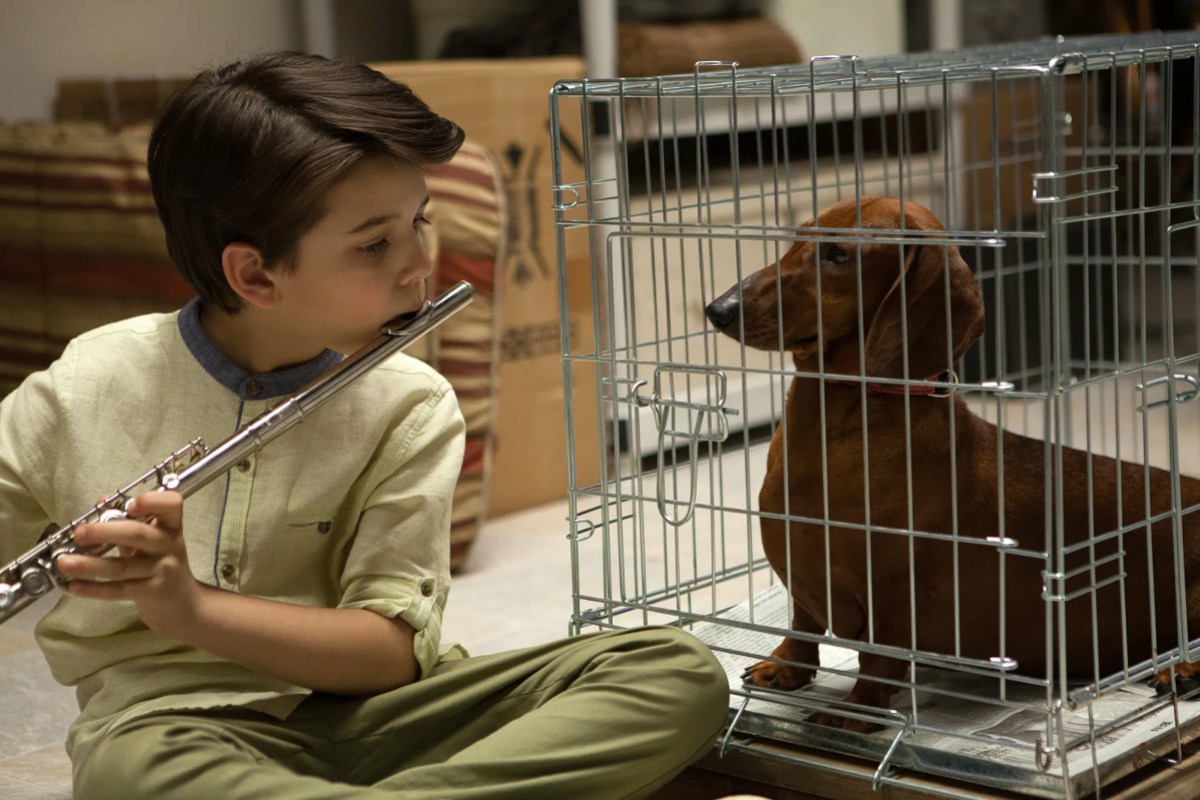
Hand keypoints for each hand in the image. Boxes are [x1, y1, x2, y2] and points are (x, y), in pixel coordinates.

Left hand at [57, 490, 201, 637]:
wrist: (184, 604)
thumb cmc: (162, 564)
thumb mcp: (153, 541)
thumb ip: (129, 522)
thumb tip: (102, 501)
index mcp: (170, 527)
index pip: (171, 505)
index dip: (152, 502)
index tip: (129, 505)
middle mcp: (169, 546)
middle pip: (138, 535)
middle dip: (105, 532)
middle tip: (79, 533)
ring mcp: (161, 571)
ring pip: (122, 567)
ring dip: (90, 565)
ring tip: (65, 563)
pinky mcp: (151, 593)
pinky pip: (119, 590)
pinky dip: (94, 589)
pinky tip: (74, 586)